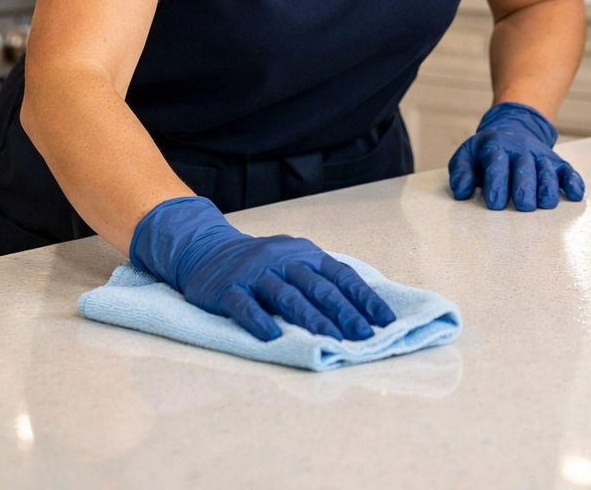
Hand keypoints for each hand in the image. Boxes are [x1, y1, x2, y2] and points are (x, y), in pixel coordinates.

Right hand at [129, 197, 395, 341]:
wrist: (206, 249)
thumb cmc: (260, 264)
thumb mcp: (293, 261)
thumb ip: (320, 280)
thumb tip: (361, 312)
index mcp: (304, 253)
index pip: (341, 275)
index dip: (364, 298)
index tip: (385, 321)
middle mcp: (283, 259)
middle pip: (317, 287)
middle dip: (344, 313)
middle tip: (364, 336)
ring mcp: (255, 273)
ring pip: (287, 296)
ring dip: (311, 319)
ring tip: (331, 340)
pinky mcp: (228, 289)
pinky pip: (245, 305)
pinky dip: (260, 321)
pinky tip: (273, 337)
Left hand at [448, 102, 584, 210]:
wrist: (511, 131)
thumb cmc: (486, 153)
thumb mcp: (466, 155)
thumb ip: (460, 172)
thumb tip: (462, 192)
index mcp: (495, 147)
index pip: (496, 164)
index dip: (497, 183)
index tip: (495, 202)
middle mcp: (520, 150)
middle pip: (525, 168)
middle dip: (525, 187)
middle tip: (523, 205)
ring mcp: (540, 155)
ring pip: (547, 170)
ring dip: (548, 187)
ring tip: (545, 203)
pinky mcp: (556, 163)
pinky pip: (567, 171)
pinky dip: (573, 182)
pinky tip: (574, 195)